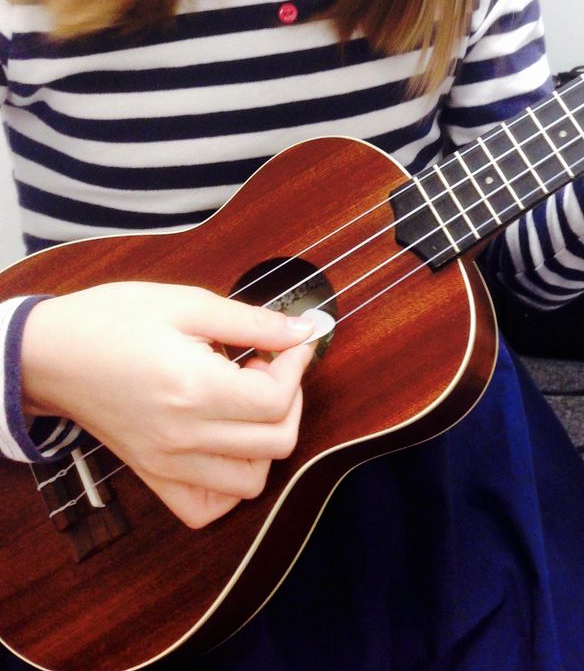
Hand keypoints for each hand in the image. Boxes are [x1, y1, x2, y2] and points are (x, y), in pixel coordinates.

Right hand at [21, 283, 316, 528]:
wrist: (51, 353)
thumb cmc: (112, 321)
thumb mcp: (188, 303)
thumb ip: (252, 321)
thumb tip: (302, 330)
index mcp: (191, 389)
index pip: (276, 401)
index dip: (296, 367)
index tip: (289, 344)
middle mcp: (181, 437)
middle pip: (276, 443)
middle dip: (290, 400)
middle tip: (267, 366)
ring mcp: (166, 464)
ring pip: (250, 483)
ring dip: (266, 442)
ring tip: (244, 401)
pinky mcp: (153, 476)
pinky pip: (206, 508)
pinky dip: (230, 485)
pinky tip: (226, 442)